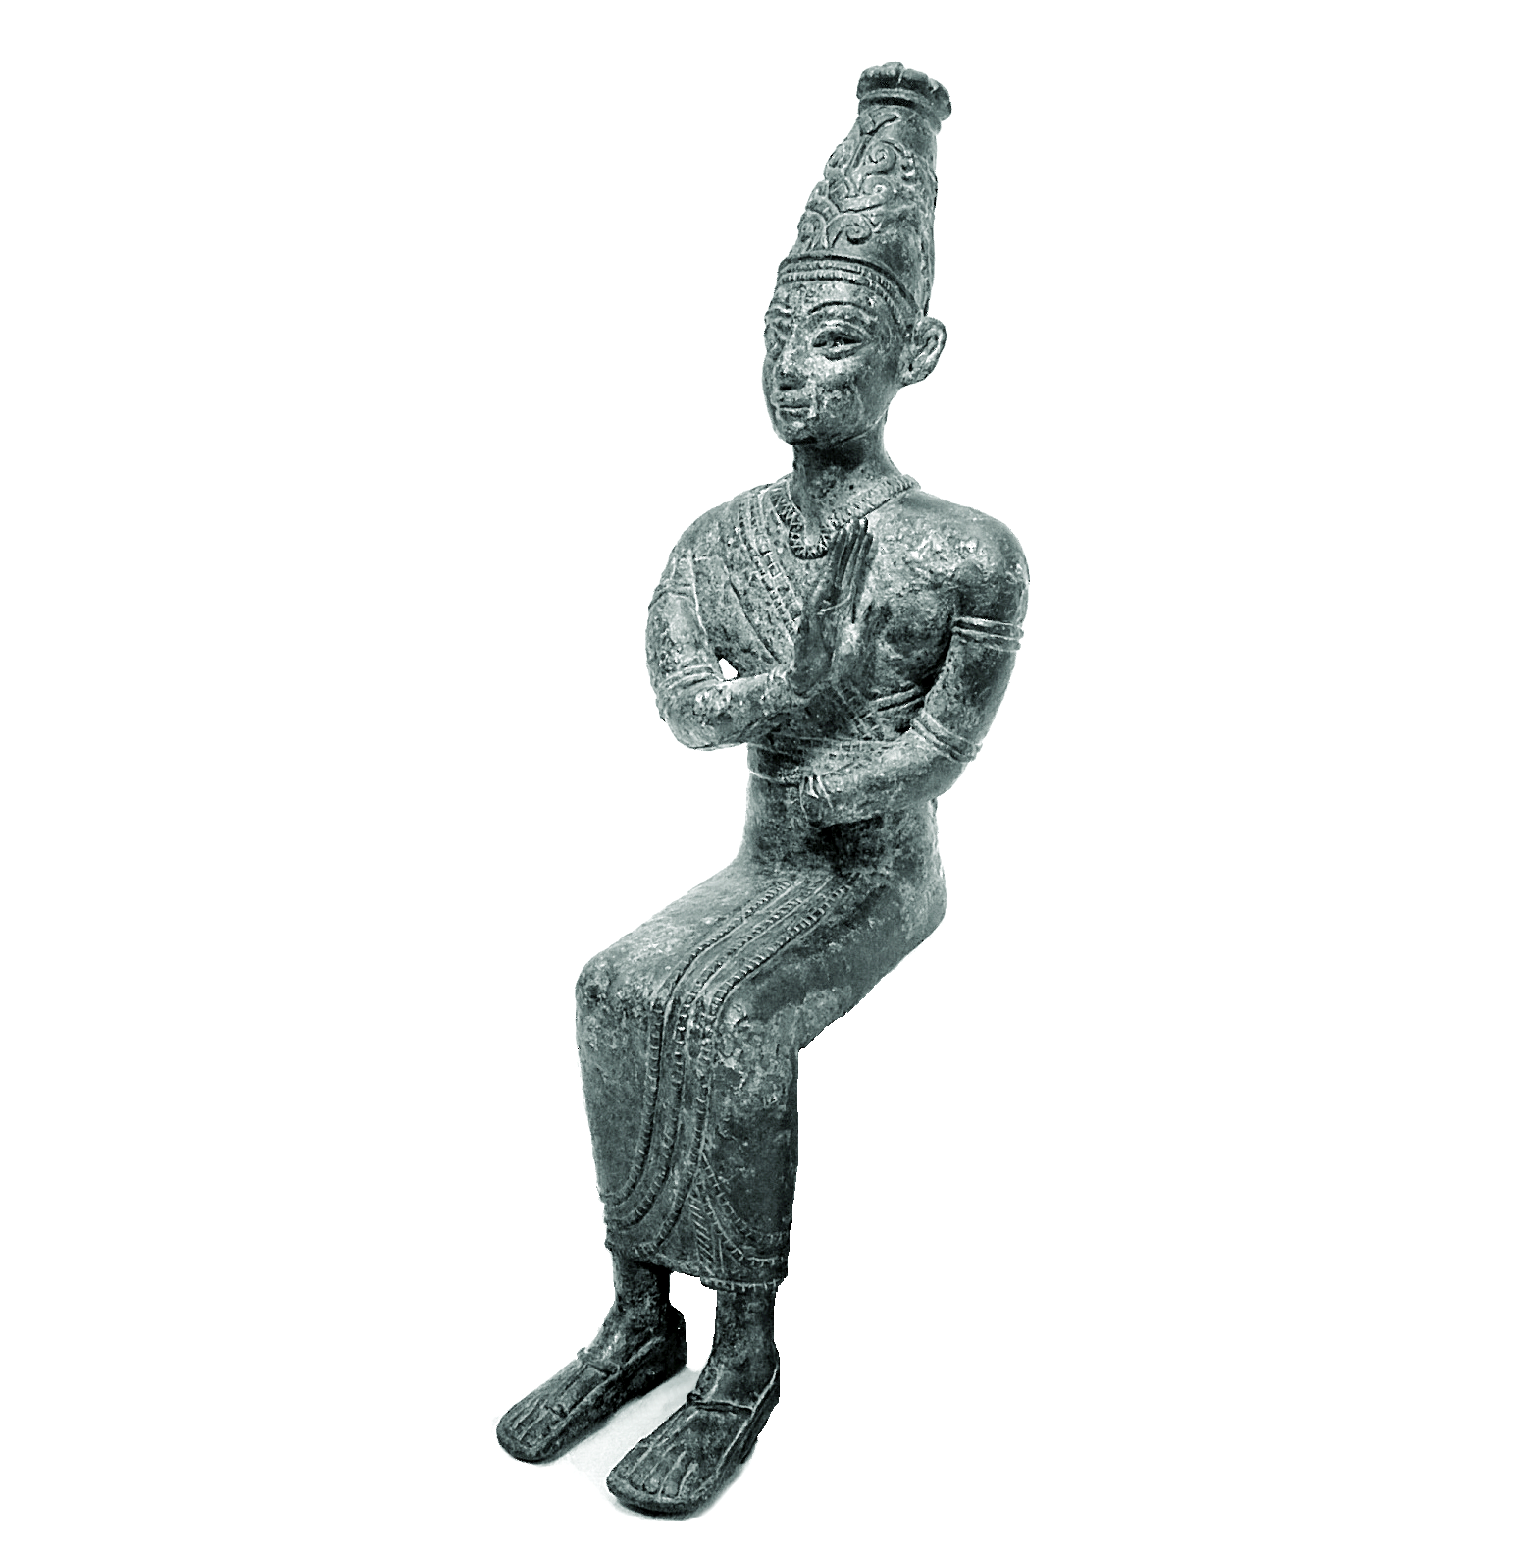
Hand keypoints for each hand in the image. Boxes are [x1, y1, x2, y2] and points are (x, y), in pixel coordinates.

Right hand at [786, 518, 873, 696]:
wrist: (812, 681)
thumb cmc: (833, 663)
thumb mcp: (860, 640)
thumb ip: (872, 621)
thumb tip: (885, 602)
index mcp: (844, 604)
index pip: (856, 572)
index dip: (863, 553)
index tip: (871, 533)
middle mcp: (831, 601)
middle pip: (845, 566)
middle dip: (852, 543)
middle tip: (860, 519)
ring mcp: (819, 608)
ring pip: (831, 574)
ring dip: (838, 553)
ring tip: (846, 531)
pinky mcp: (809, 619)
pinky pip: (817, 597)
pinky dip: (823, 582)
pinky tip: (831, 565)